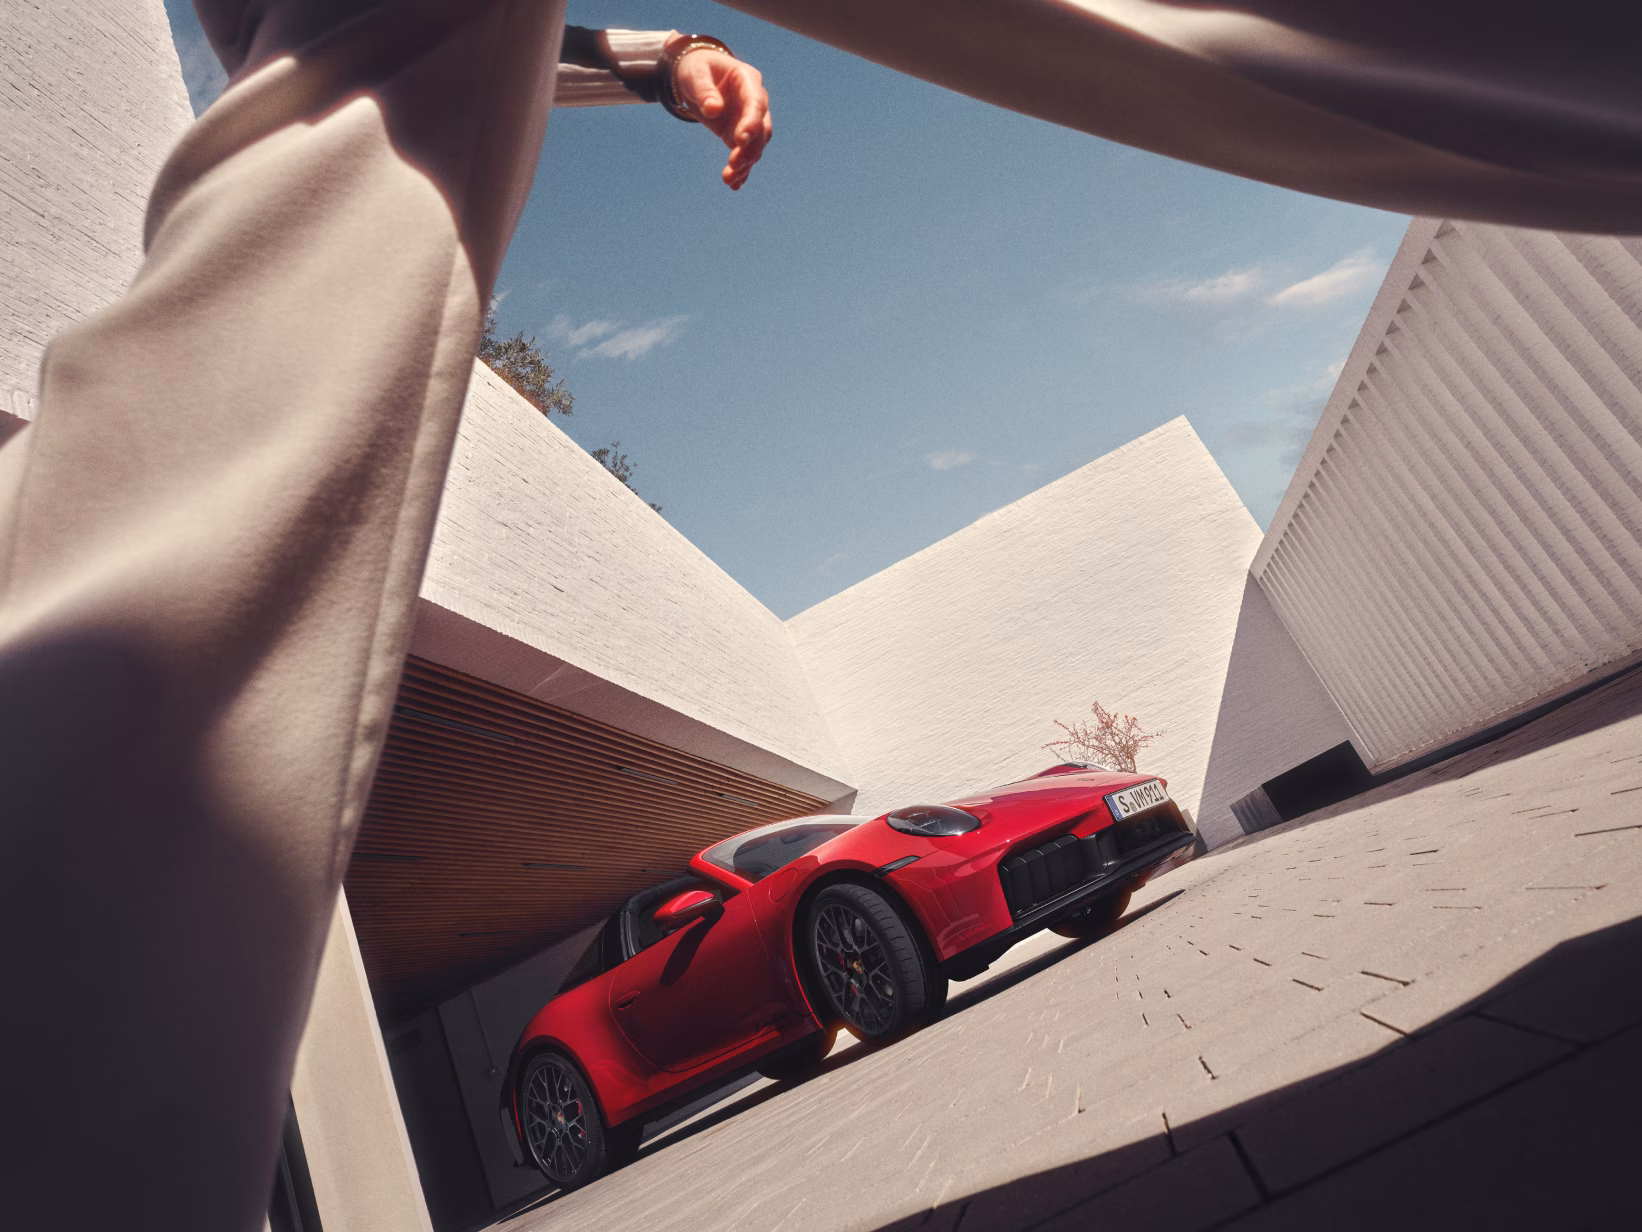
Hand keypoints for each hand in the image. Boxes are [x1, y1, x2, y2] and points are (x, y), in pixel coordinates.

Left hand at [669, 41, 771, 190]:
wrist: (696, 76)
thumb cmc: (697, 69)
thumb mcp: (695, 74)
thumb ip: (705, 91)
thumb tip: (713, 109)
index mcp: (748, 81)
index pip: (755, 104)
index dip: (751, 123)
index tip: (740, 140)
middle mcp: (755, 102)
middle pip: (761, 129)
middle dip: (750, 149)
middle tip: (734, 164)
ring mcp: (749, 120)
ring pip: (755, 146)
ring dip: (745, 164)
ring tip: (729, 179)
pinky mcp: (739, 135)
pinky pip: (745, 154)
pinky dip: (741, 170)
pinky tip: (734, 185)